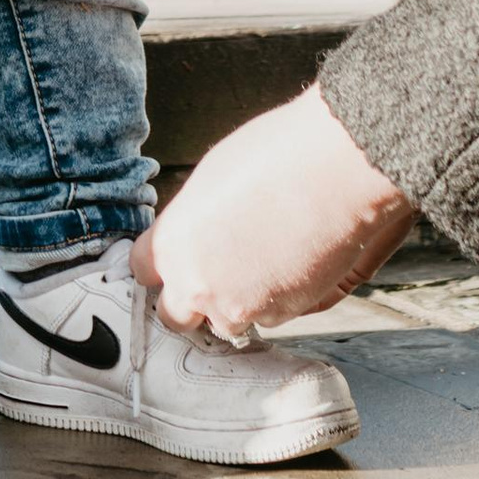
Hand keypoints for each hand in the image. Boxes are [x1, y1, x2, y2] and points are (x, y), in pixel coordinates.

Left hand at [134, 89, 416, 339]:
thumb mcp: (210, 179)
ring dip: (236, 303)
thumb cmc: (275, 156)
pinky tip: (290, 263)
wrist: (336, 169)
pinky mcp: (282, 315)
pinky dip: (275, 300)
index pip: (143, 271)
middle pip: (175, 315)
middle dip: (191, 298)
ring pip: (224, 322)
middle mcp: (197, 285)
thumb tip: (195, 233)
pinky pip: (268, 317)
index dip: (161, 263)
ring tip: (261, 262)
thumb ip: (192, 221)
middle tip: (216, 269)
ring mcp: (240, 307)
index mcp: (171, 245)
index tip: (176, 256)